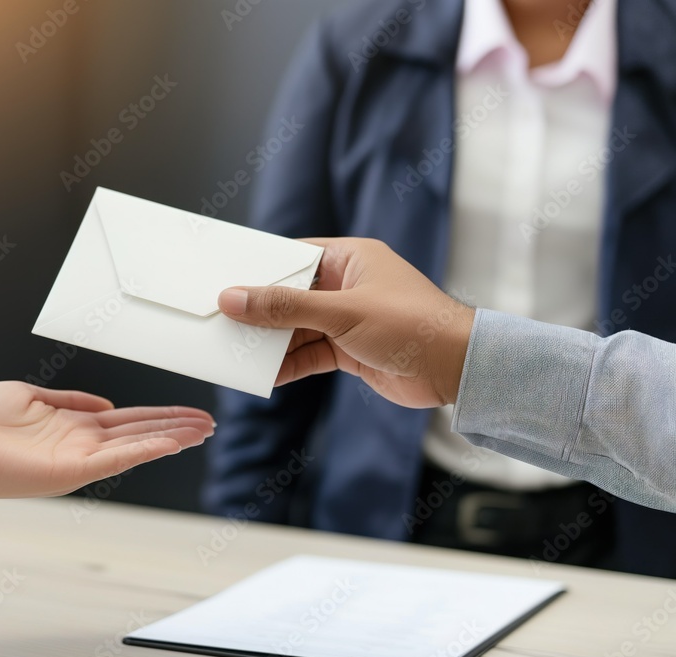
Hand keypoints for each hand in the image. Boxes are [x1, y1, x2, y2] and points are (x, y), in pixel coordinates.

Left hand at [0, 382, 213, 498]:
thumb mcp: (27, 396)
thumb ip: (68, 402)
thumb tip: (104, 404)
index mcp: (68, 426)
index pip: (124, 421)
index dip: (157, 416)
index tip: (186, 413)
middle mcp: (76, 445)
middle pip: (137, 433)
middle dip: (174, 427)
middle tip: (208, 423)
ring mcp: (74, 460)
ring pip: (134, 446)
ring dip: (170, 437)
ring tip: (203, 430)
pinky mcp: (66, 472)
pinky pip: (115, 458)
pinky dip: (146, 450)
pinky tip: (172, 442)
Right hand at [217, 238, 474, 407]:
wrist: (456, 369)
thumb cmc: (411, 324)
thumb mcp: (341, 312)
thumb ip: (286, 307)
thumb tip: (235, 299)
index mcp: (349, 259)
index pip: (293, 258)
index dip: (259, 270)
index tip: (225, 281)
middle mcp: (346, 286)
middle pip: (290, 296)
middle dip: (260, 312)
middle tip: (223, 321)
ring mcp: (347, 320)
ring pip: (297, 329)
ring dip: (271, 342)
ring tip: (237, 352)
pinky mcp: (349, 350)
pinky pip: (309, 355)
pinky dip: (288, 365)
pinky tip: (266, 375)